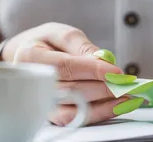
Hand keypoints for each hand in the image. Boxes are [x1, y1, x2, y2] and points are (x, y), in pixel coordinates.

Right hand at [2, 22, 127, 125]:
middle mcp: (32, 83)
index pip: (64, 66)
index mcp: (30, 56)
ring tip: (127, 97)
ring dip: (104, 105)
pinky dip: (98, 114)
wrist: (26, 55)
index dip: (92, 70)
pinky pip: (74, 119)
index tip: (116, 71)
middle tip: (127, 84)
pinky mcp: (50, 114)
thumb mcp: (62, 33)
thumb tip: (103, 61)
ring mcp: (40, 102)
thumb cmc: (45, 42)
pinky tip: (116, 107)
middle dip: (103, 88)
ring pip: (74, 109)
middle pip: (71, 90)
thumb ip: (81, 46)